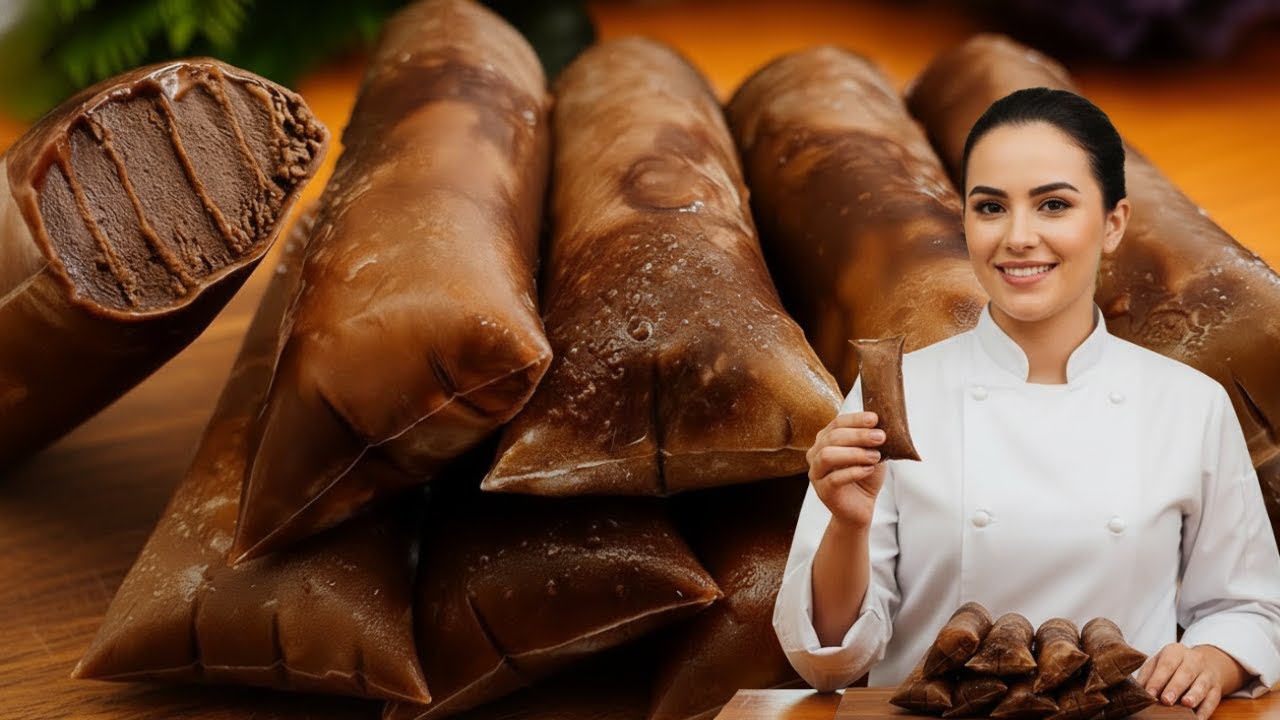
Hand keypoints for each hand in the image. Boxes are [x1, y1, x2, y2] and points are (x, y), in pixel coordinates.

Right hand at [806, 411, 887, 528]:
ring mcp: (816, 473)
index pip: (837, 423)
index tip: (875, 419)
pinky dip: (854, 472)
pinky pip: (834, 478)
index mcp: (826, 440)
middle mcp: (816, 454)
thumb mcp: (872, 453)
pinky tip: (868, 470)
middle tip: (880, 437)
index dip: (855, 419)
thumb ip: (872, 441)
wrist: (860, 507)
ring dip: (854, 453)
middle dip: (858, 435)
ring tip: (875, 456)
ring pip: (827, 455)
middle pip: (832, 437)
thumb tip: (882, 426)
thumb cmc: (864, 477)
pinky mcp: (822, 491)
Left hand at [1137, 643, 1248, 719]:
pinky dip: (1206, 710)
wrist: (1207, 663)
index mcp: (1175, 651)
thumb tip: (1137, 691)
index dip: (1158, 679)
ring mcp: (1207, 675)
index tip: (1150, 693)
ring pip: (1201, 685)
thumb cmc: (1174, 665)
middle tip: (1165, 700)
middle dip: (1174, 687)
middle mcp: (1193, 660)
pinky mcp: (1216, 689)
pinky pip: (1213, 700)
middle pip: (1184, 674)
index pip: (1166, 664)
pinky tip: (1198, 718)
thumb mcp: (1159, 663)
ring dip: (1194, 696)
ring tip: (1186, 704)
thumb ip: (1148, 675)